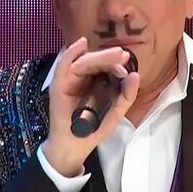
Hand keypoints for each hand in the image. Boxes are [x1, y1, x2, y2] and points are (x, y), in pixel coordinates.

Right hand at [42, 37, 139, 176]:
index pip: (104, 67)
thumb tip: (135, 74)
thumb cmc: (92, 130)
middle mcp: (80, 78)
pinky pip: (63, 65)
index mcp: (94, 83)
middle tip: (123, 54)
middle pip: (93, 61)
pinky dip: (70, 53)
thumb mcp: (115, 112)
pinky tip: (81, 44)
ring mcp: (68, 80)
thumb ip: (126, 95)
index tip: (127, 65)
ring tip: (114, 54)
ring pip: (81, 61)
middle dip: (108, 57)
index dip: (115, 64)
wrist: (75, 146)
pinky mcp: (57, 84)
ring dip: (97, 56)